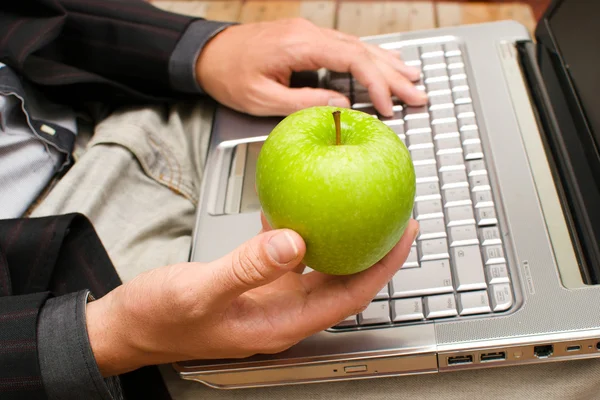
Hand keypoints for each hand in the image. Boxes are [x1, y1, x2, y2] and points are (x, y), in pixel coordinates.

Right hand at [86, 216, 418, 375]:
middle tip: (393, 215)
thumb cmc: (159, 320)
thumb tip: (295, 242)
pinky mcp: (256, 286)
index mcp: (280, 322)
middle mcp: (283, 313)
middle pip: (344, 281)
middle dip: (373, 250)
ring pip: (320, 268)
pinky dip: (300, 233)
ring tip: (357, 210)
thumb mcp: (200, 291)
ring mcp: (270, 300)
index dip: (381, 266)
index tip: (403, 234)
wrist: (130, 328)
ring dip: (342, 240)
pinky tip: (295, 210)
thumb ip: (248, 267)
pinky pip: (289, 258)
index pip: (349, 295)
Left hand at [195, 18, 426, 116]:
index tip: (390, 106)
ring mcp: (310, 34)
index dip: (377, 83)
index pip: (352, 60)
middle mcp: (310, 34)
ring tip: (412, 78)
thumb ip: (304, 103)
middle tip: (418, 94)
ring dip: (387, 64)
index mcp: (300, 46)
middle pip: (362, 51)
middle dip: (393, 74)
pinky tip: (382, 64)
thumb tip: (341, 108)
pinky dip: (368, 58)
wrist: (208, 53)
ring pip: (358, 47)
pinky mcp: (307, 40)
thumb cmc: (229, 75)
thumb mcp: (262, 99)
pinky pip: (345, 47)